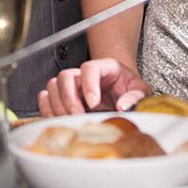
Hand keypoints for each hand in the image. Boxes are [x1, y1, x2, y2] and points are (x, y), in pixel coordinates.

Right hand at [38, 58, 153, 115]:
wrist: (122, 92)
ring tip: (70, 120)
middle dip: (70, 99)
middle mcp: (84, 74)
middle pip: (66, 76)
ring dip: (58, 105)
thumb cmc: (130, 89)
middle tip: (79, 115)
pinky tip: (58, 118)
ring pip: (53, 86)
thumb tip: (123, 106)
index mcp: (104, 68)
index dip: (89, 85)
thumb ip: (135, 97)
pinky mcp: (62, 97)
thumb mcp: (141, 90)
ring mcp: (72, 85)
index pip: (89, 68)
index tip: (93, 103)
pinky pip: (45, 97)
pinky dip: (47, 108)